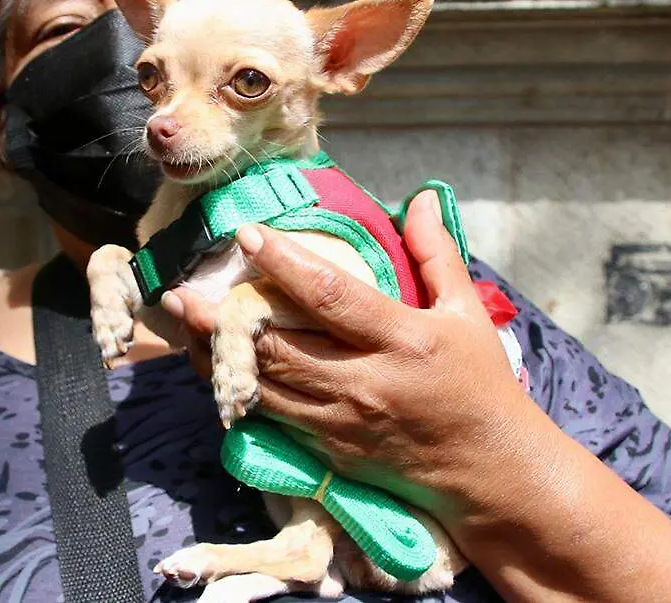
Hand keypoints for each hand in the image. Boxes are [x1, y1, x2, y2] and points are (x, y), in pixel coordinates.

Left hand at [164, 190, 525, 503]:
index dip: (284, 265)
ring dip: (218, 355)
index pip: (331, 297)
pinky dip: (239, 389)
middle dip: (222, 320)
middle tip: (182, 291)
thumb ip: (435, 254)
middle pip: (277, 347)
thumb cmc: (479, 384)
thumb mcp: (467, 313)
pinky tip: (215, 365)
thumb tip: (422, 199)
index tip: (247, 236)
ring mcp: (341, 423)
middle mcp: (365, 383)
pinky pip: (270, 418)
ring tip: (185, 322)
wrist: (488, 471)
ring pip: (263, 386)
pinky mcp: (328, 452)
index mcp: (402, 340)